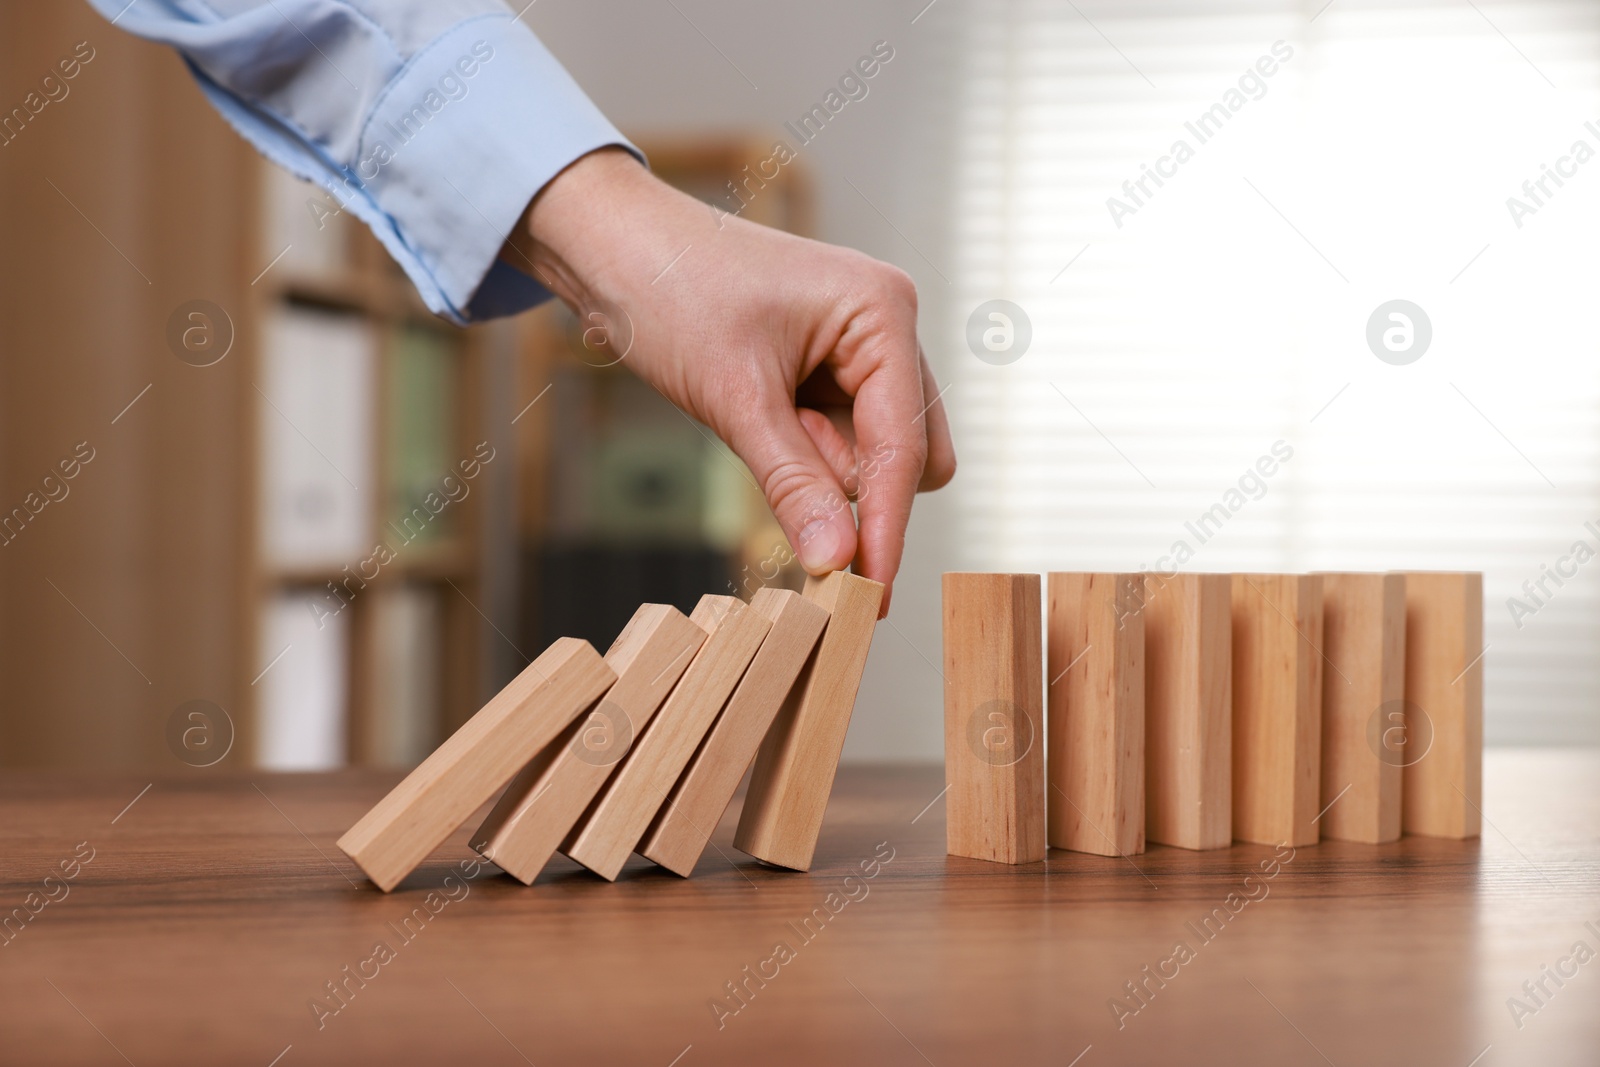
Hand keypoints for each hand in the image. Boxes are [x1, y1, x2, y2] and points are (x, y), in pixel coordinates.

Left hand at [511, 148, 955, 613]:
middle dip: (854, 482)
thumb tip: (838, 561)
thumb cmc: (669, 293)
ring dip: (820, 463)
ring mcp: (861, 344)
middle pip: (913, 452)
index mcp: (884, 311)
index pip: (905, 445)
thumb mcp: (735, 399)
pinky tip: (756, 415)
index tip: (871, 597)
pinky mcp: (830, 364)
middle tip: (779, 457)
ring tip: (752, 416)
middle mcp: (887, 324)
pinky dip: (804, 448)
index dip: (886, 526)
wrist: (610, 245)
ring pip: (875, 451)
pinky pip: (840, 436)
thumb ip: (795, 483)